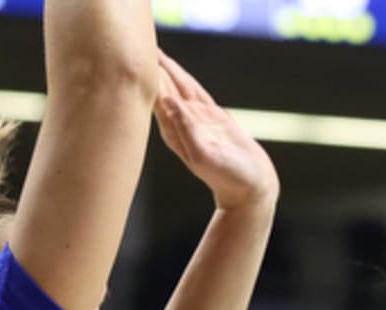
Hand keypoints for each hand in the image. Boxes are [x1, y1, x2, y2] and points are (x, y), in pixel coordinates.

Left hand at [153, 51, 278, 210]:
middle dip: (152, 71)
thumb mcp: (204, 154)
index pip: (156, 100)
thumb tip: (169, 101)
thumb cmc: (227, 176)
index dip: (147, 80)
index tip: (135, 61)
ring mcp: (196, 120)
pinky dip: (184, 78)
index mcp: (174, 133)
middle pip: (163, 90)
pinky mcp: (212, 117)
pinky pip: (195, 91)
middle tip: (139, 47)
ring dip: (167, 70)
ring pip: (179, 87)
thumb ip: (187, 129)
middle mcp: (181, 125)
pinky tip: (174, 68)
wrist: (250, 186)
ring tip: (154, 51)